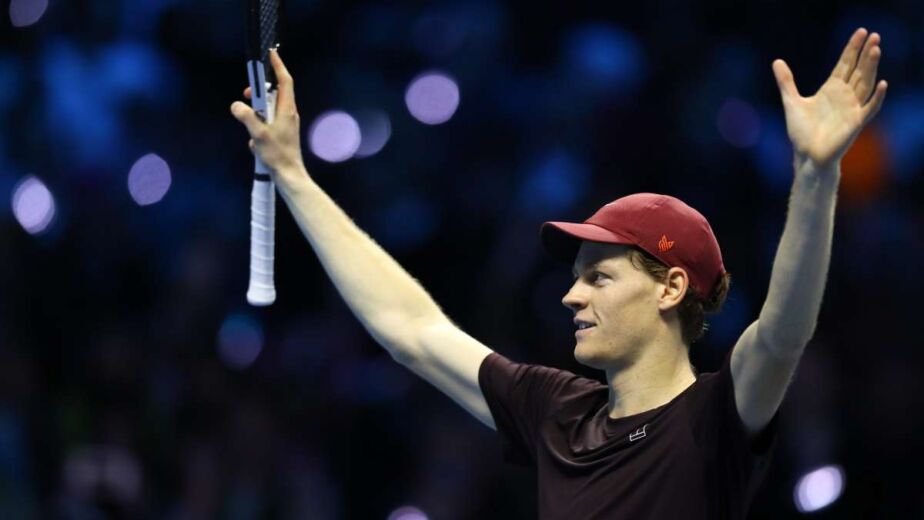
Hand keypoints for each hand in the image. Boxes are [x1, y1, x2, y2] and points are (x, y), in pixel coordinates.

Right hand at [230, 50, 305, 180]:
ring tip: (249, 125)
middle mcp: (288, 114)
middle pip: (274, 93)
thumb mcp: (258, 134)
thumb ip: (246, 117)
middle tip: (247, 94)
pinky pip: (266, 124)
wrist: (289, 176)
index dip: (278, 66)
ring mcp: (286, 124)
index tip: (271, 54)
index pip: (285, 81)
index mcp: (287, 109)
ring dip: (256, 113)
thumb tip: (236, 105)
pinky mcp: (281, 134)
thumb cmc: (278, 155)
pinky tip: (255, 144)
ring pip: (268, 110)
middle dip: (259, 91)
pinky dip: (258, 129)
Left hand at [772, 28, 887, 170]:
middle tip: (873, 35)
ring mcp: (852, 108)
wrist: (806, 155)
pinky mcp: (856, 123)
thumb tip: (776, 61)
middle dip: (865, 53)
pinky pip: (870, 108)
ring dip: (872, 67)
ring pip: (866, 84)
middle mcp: (845, 96)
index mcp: (832, 89)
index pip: (845, 64)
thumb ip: (786, 82)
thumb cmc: (802, 132)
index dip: (852, 48)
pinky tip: (882, 84)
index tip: (860, 32)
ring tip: (876, 50)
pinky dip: (877, 97)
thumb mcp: (791, 102)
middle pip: (858, 70)